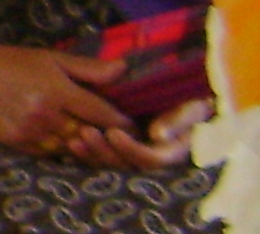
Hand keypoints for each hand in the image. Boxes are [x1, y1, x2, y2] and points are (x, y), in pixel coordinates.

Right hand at [0, 31, 133, 158]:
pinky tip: (60, 137)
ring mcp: (28, 130)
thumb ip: (89, 68)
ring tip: (89, 137)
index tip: (132, 125)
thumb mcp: (53, 58)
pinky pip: (47, 153)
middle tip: (113, 134)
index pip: (100, 113)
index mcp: (57, 89)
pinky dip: (57, 147)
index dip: (120, 121)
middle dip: (102, 134)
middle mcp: (43, 113)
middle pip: (86, 133)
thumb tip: (124, 70)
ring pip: (68, 146)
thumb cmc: (16, 62)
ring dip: (80, 143)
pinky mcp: (14, 141)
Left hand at [64, 98, 211, 169]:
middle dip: (105, 151)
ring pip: (112, 163)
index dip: (131, 149)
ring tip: (73, 138)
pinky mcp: (120, 150)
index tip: (113, 133)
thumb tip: (157, 135)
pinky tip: (69, 142)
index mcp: (172, 151)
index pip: (152, 159)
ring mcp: (136, 155)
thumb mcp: (190, 105)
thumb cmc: (190, 98)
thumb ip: (178, 120)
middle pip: (127, 165)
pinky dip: (87, 153)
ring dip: (93, 153)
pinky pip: (102, 157)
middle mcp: (153, 158)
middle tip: (85, 132)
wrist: (182, 95)